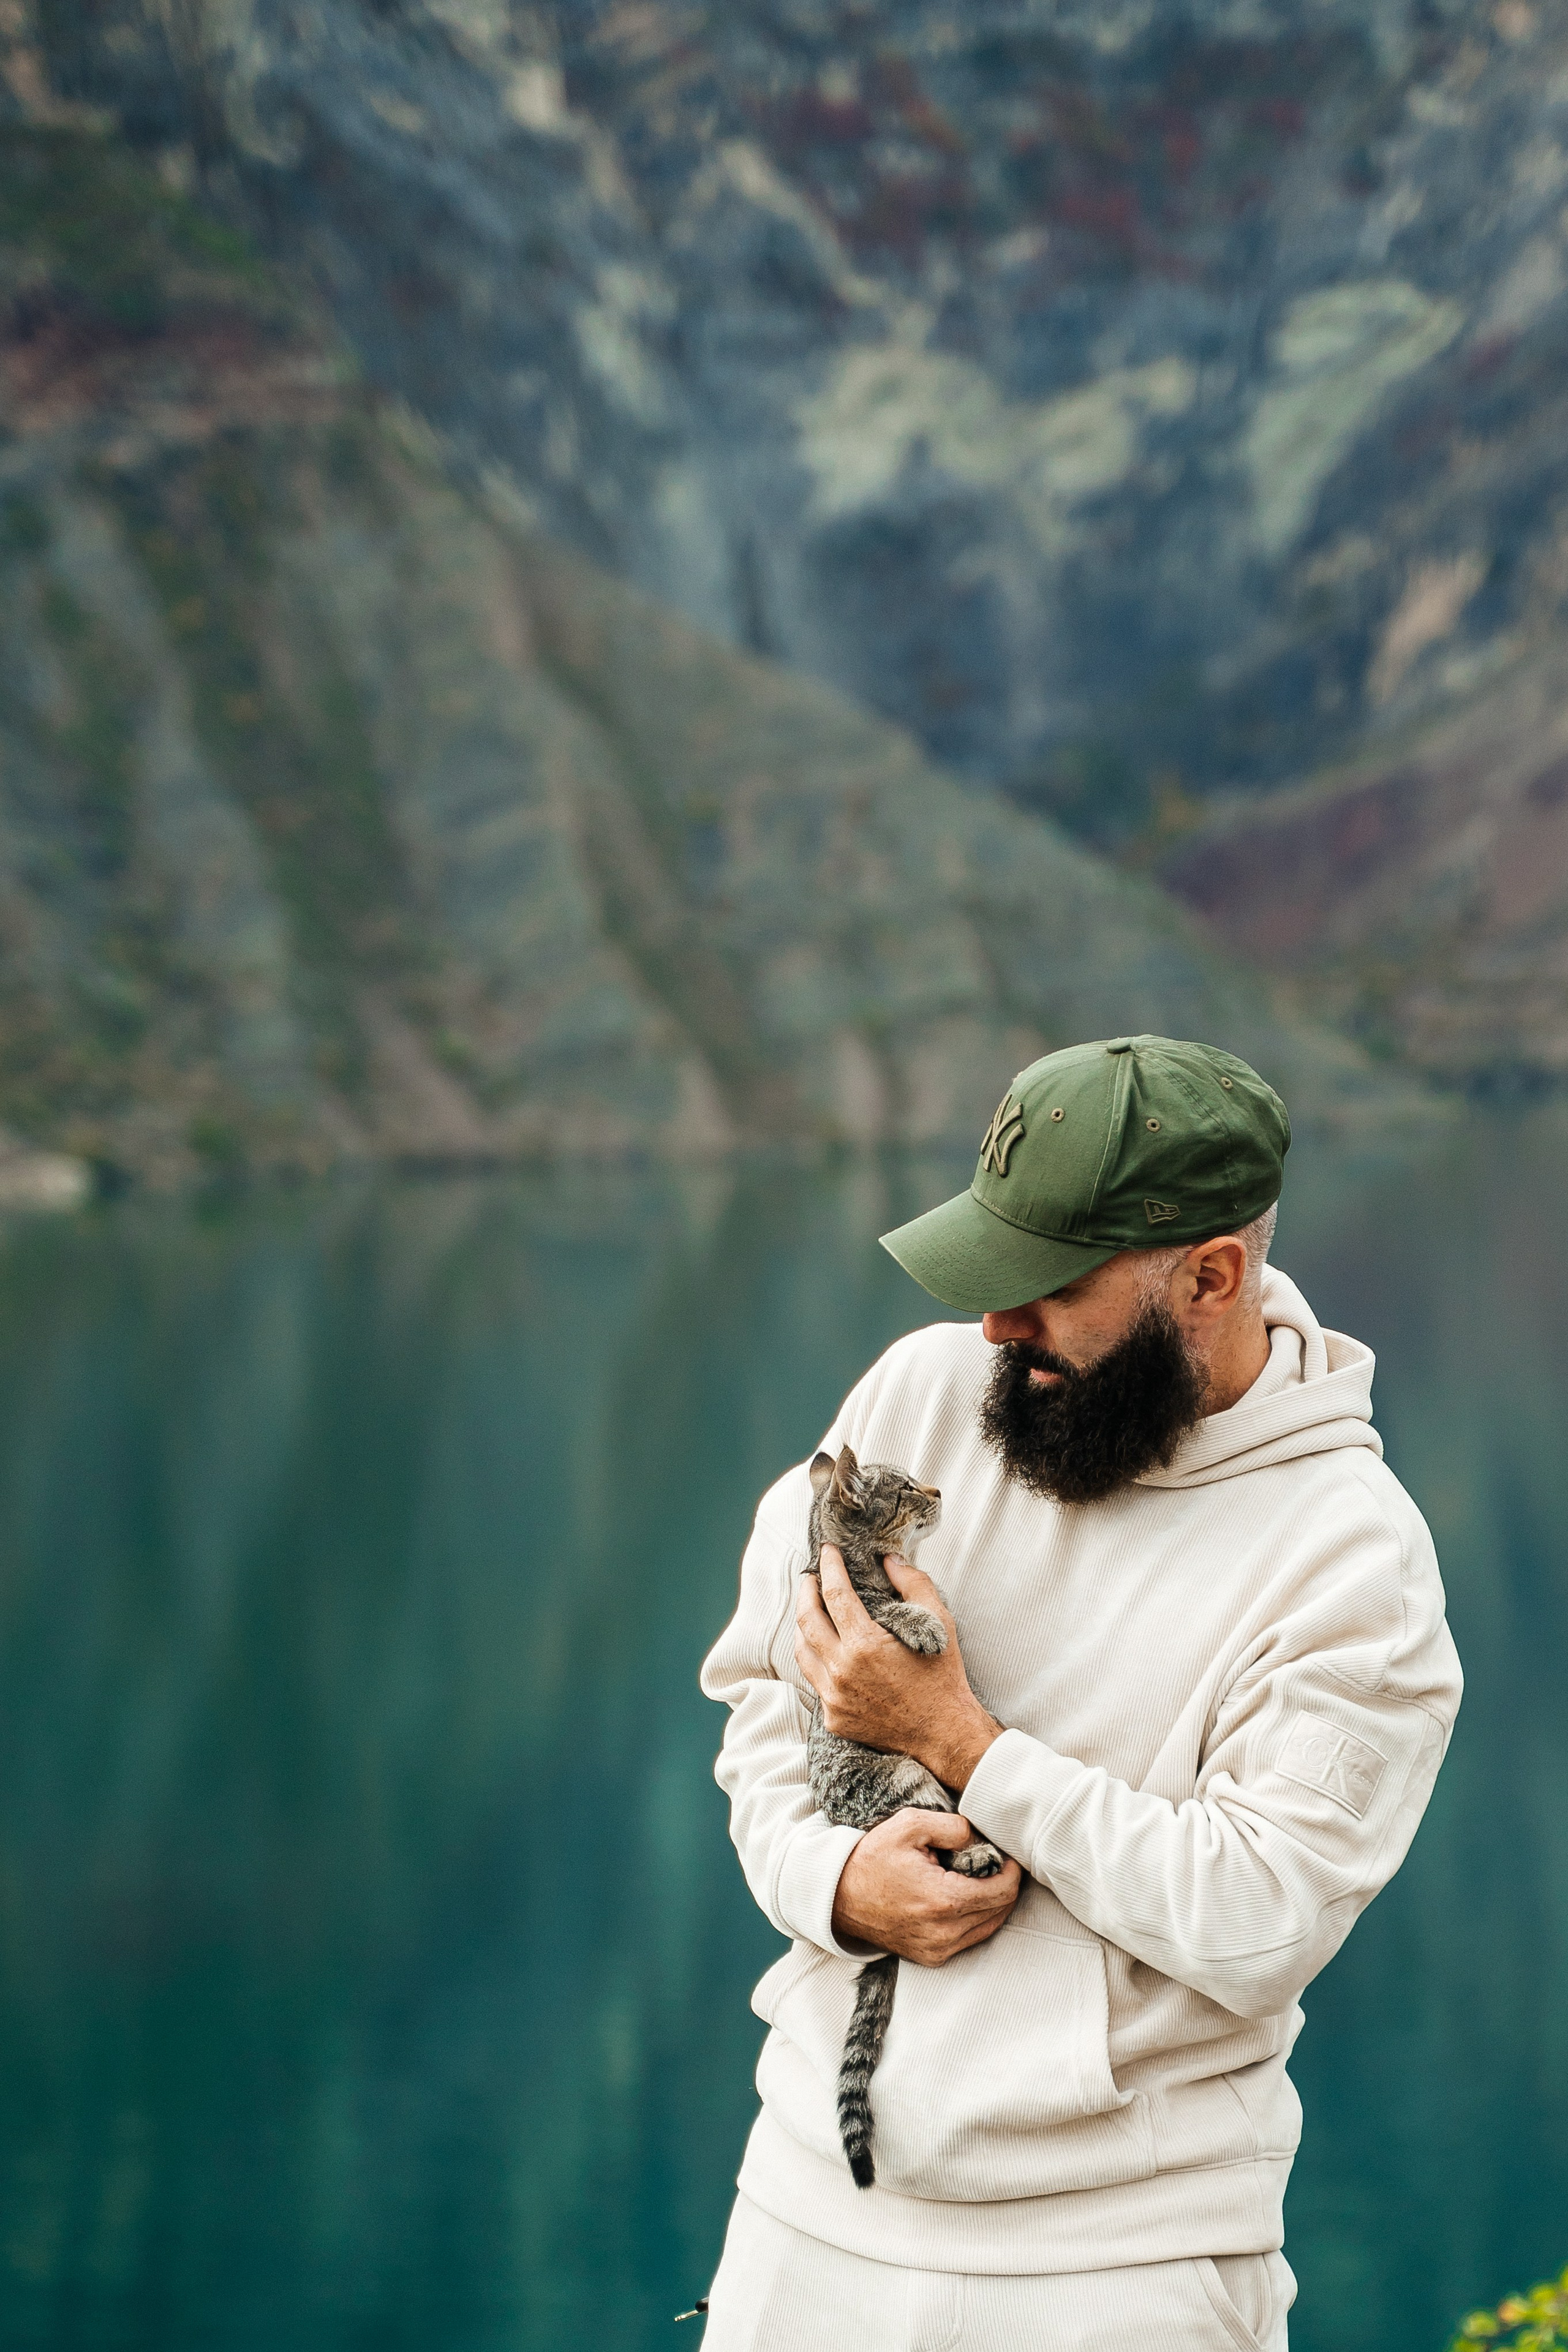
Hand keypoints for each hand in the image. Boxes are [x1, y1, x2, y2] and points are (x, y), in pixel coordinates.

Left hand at [795, 1548, 1003, 1790]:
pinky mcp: (834, 1718)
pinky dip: (817, 1660)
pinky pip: (815, 1682)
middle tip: (811, 1577)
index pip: (834, 1594)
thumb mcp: (939, 1623)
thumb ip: (914, 1584)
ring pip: (802, 1652)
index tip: (828, 1551)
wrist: (945, 1735)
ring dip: (803, 1626)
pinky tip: (826, 1650)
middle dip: (806, 1591)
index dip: (829, 1567)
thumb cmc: (944, 1678)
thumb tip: (889, 1560)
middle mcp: (841, 1671)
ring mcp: (834, 1698)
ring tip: (812, 1610)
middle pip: (806, 1620)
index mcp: (865, 1645)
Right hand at [831, 1809, 1021, 1965]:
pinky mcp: (931, 1957)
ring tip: (980, 1878)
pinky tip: (963, 1897)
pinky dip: (976, 1918)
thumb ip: (952, 1826)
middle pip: (1000, 1911)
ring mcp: (938, 1950)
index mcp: (944, 1901)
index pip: (1003, 1891)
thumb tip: (978, 1838)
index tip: (1007, 1855)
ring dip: (992, 1903)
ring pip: (989, 1927)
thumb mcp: (909, 1825)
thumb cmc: (872, 1858)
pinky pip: (970, 1939)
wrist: (837, 1897)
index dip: (1012, 1871)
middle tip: (995, 1862)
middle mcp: (945, 1933)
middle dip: (1004, 1884)